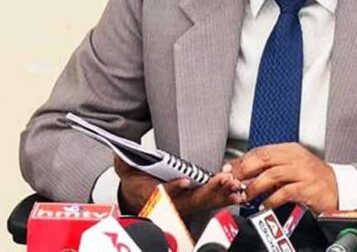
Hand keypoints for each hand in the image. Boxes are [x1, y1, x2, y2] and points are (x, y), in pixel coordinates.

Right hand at [114, 155, 244, 215]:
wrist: (139, 198)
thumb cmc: (136, 182)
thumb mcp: (126, 170)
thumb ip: (124, 160)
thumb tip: (119, 150)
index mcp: (153, 195)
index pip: (162, 195)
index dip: (173, 189)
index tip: (184, 181)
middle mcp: (171, 205)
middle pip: (190, 200)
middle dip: (208, 190)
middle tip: (222, 178)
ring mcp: (185, 207)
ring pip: (204, 203)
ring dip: (221, 193)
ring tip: (234, 183)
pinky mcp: (195, 205)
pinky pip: (211, 204)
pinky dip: (224, 198)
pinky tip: (237, 193)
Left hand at [228, 143, 337, 213]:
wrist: (338, 187)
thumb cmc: (313, 178)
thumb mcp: (292, 167)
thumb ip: (271, 167)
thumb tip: (246, 172)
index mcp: (290, 150)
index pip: (261, 151)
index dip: (243, 160)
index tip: (230, 169)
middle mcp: (295, 158)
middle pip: (264, 159)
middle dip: (245, 170)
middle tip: (233, 182)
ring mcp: (302, 172)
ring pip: (272, 174)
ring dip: (255, 186)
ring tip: (245, 196)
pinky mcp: (307, 187)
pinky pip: (284, 192)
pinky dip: (271, 199)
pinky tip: (264, 205)